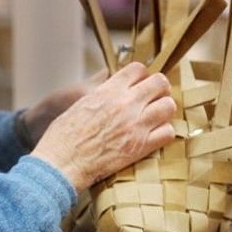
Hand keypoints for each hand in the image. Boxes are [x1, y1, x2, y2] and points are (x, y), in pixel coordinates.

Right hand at [30, 62, 176, 193]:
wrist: (63, 162)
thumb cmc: (64, 135)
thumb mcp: (79, 102)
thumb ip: (99, 89)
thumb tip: (107, 78)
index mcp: (108, 90)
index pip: (138, 69)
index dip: (142, 76)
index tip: (139, 84)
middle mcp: (125, 103)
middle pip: (160, 83)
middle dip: (159, 89)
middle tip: (153, 98)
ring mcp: (136, 125)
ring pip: (169, 106)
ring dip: (163, 109)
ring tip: (155, 116)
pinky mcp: (141, 146)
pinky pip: (168, 132)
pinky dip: (164, 132)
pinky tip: (154, 135)